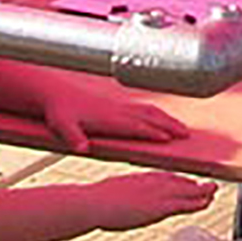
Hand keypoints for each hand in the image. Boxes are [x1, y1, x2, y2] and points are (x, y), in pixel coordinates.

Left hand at [29, 72, 187, 153]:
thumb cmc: (58, 111)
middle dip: (169, 126)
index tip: (169, 139)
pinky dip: (158, 113)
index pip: (134, 126)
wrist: (54, 93)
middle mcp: (117, 110)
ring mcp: (118, 106)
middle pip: (149, 117)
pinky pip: (143, 109)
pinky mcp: (117, 105)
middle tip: (187, 136)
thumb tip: (81, 147)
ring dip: (168, 119)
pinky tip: (162, 119)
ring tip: (183, 129)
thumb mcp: (61, 125)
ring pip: (150, 112)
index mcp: (107, 118)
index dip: (152, 132)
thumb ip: (72, 136)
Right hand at [75, 171, 214, 230]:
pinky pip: (186, 203)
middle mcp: (152, 183)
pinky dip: (198, 201)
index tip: (187, 183)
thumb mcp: (111, 192)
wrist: (93, 203)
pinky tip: (207, 202)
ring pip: (187, 192)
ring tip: (213, 191)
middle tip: (207, 186)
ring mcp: (157, 194)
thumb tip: (116, 200)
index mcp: (140, 178)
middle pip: (179, 182)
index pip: (166, 177)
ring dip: (202, 192)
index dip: (179, 181)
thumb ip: (120, 195)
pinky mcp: (160, 206)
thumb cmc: (96, 200)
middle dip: (194, 185)